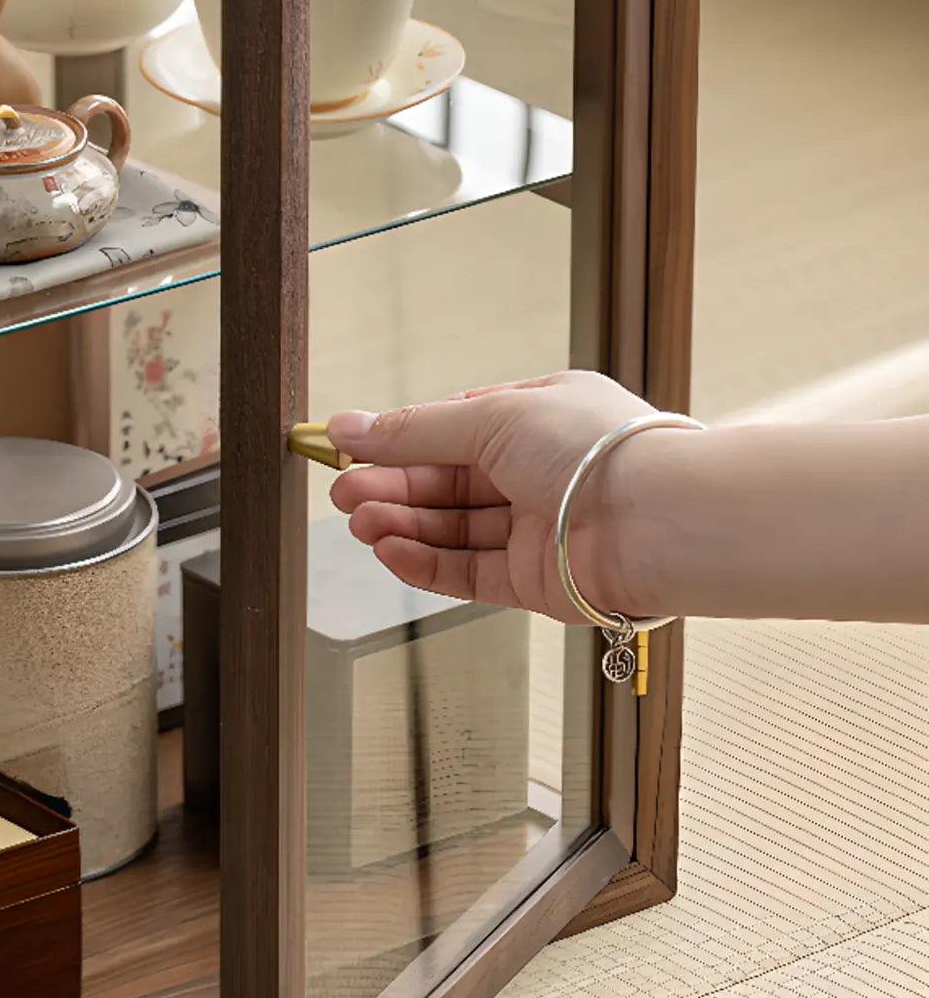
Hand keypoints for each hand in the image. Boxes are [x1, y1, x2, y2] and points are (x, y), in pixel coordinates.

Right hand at [327, 371, 656, 622]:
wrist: (655, 522)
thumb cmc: (597, 452)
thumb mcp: (492, 417)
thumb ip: (415, 430)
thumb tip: (350, 427)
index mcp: (538, 418)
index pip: (452, 428)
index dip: (399, 441)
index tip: (349, 447)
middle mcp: (537, 473)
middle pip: (446, 482)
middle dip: (391, 486)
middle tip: (342, 491)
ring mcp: (535, 529)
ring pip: (451, 528)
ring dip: (401, 523)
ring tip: (359, 521)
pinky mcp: (533, 580)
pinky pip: (466, 571)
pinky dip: (424, 562)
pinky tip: (390, 549)